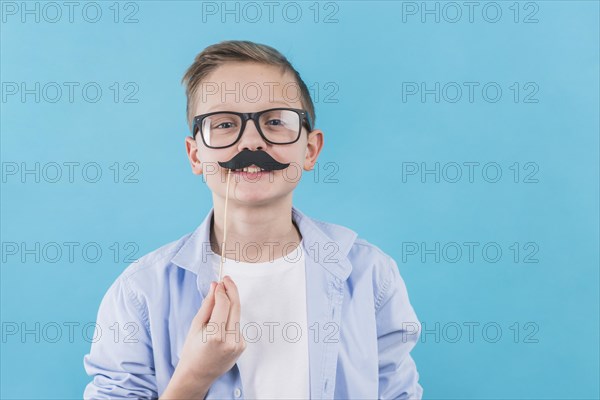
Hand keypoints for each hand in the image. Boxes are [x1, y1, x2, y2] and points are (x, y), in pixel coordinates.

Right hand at [162, 276, 245, 397]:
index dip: (223, 290)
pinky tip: (221, 325)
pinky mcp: (242, 346)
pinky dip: (230, 319)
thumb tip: (215, 286)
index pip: (224, 304)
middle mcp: (230, 340)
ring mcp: (238, 344)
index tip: (221, 281)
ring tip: (218, 304)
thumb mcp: (196, 325)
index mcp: (215, 335)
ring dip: (230, 306)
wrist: (198, 374)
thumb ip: (208, 305)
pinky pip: (237, 325)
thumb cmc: (192, 350)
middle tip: (227, 279)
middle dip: (232, 291)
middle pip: (236, 307)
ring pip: (237, 315)